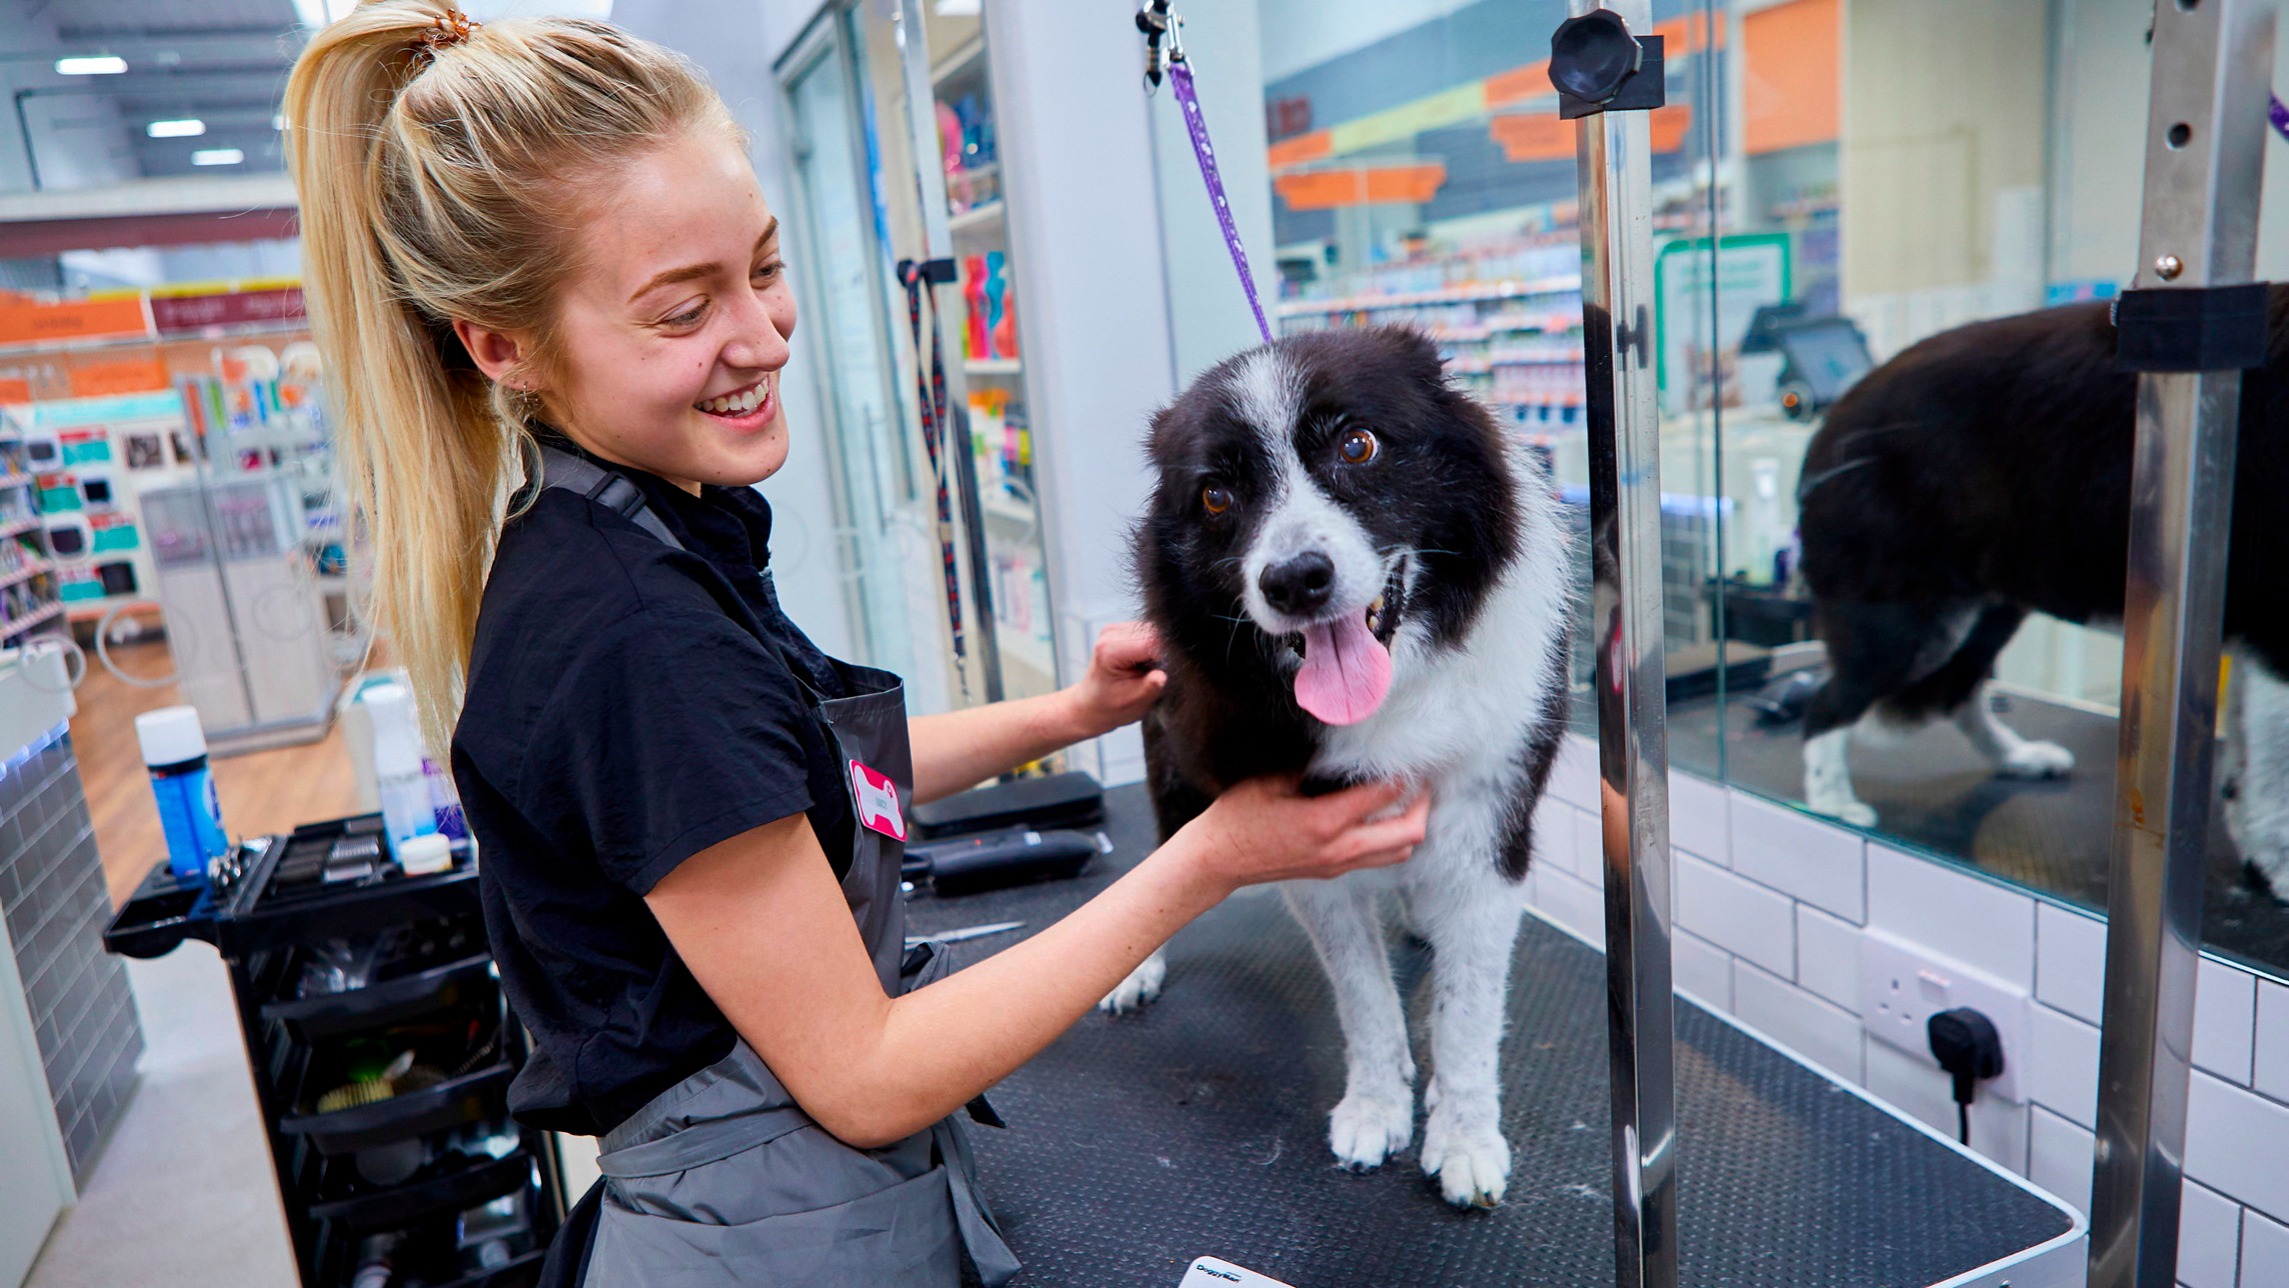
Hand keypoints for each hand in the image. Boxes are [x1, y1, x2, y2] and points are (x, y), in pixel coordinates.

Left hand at [1061, 622, 1167, 738]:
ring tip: (1146, 670)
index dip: (1166, 657)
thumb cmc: (1112, 706)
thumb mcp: (1134, 702)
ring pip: (1154, 630)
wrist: (1092, 703)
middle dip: (1162, 652)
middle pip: (1154, 633)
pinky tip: (1144, 662)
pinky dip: (1152, 647)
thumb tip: (1163, 675)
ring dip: (1158, 649)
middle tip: (1153, 674)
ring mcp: (1115, 629)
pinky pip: (1148, 632)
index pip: (1152, 642)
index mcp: (1110, 650)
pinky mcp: (1122, 628)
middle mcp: (1110, 633)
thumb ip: (1149, 687)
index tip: (1163, 674)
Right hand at [1173, 775, 1430, 894]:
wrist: (1218, 861)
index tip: (1409, 752)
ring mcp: (1338, 865)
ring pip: (1400, 851)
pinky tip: (1383, 815)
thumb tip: (1343, 745)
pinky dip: (1392, 838)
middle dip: (1423, 803)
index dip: (1402, 771)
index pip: (1384, 794)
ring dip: (1411, 824)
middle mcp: (1339, 849)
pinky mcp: (1333, 871)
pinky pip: (1379, 858)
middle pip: (1408, 832)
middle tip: (1423, 778)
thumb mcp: (1271, 781)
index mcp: (1324, 822)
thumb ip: (1311, 765)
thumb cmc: (1238, 816)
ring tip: (1410, 797)